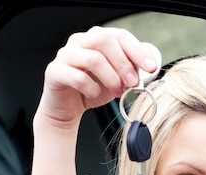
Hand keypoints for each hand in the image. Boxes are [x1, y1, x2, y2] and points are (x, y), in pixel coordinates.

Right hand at [35, 26, 157, 128]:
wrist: (69, 108)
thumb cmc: (94, 89)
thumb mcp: (118, 79)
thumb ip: (131, 70)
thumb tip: (149, 69)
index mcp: (97, 38)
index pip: (119, 35)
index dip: (137, 50)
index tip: (151, 68)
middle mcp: (80, 41)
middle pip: (104, 40)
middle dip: (124, 63)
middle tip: (133, 82)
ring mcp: (65, 55)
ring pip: (93, 58)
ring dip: (111, 78)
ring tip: (117, 92)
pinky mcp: (54, 71)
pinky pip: (77, 77)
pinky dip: (92, 88)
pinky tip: (95, 94)